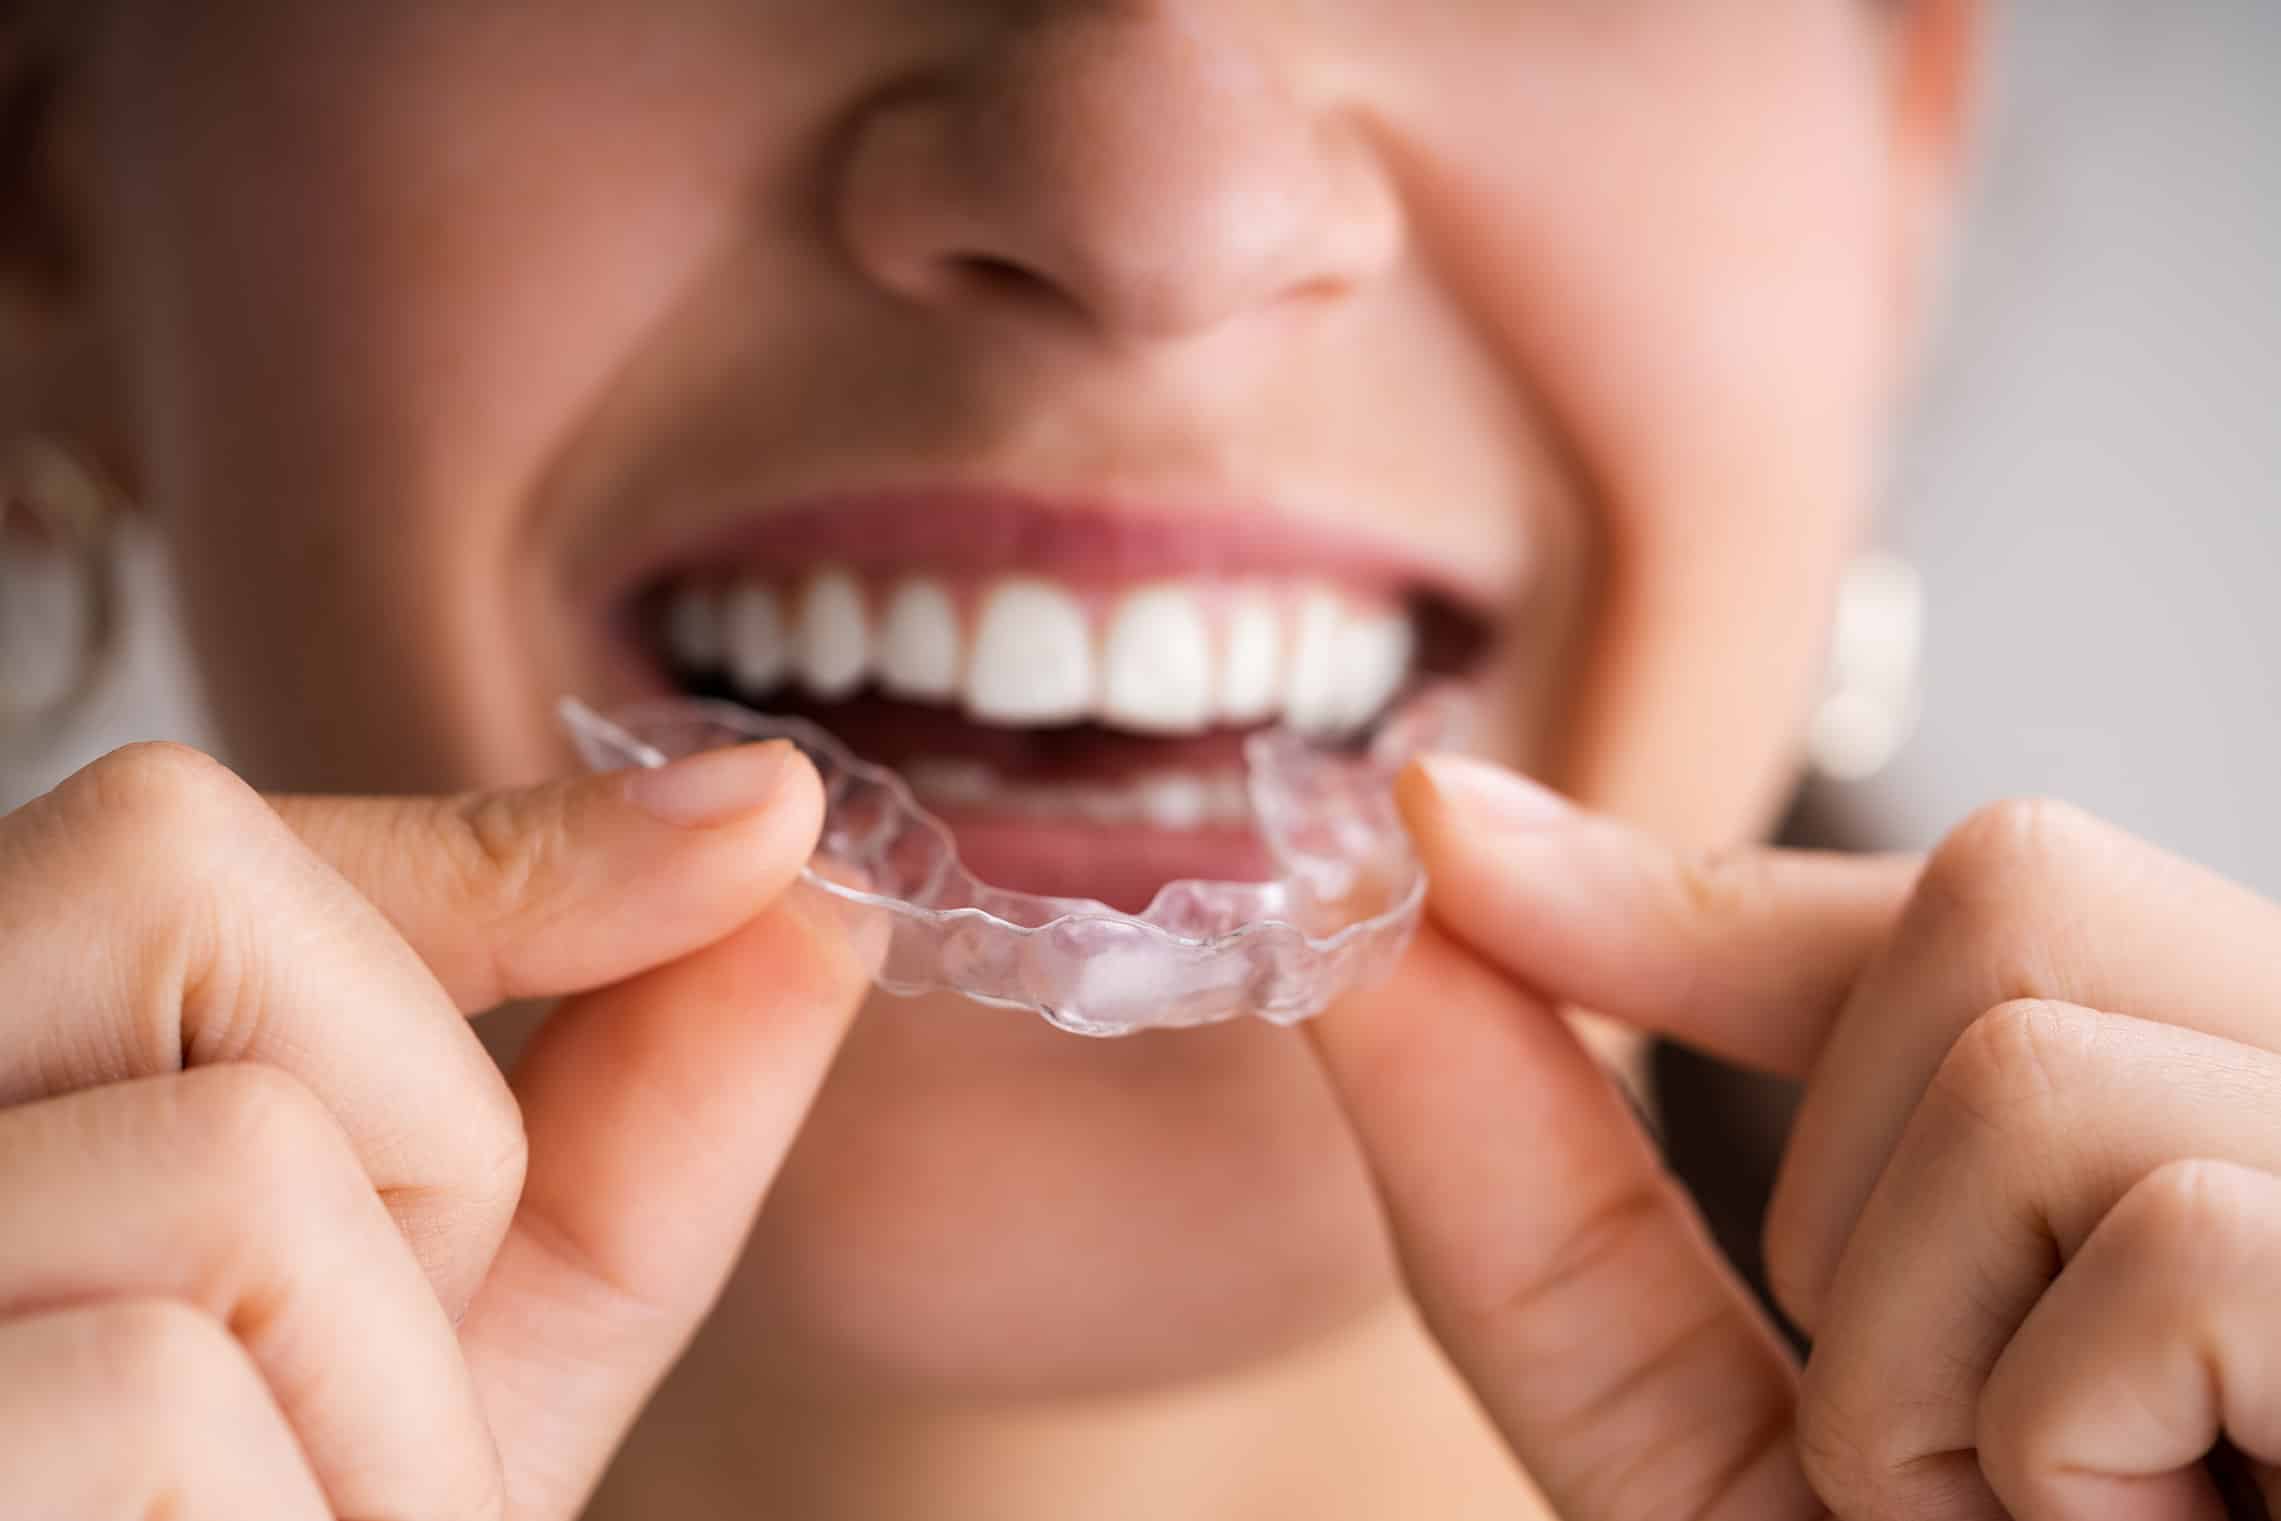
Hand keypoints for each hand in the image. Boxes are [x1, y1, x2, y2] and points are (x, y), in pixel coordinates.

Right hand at [0, 740, 871, 1518]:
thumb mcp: (462, 1352)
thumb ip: (621, 1113)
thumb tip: (793, 847)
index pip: (191, 836)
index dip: (500, 845)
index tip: (775, 834)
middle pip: (197, 893)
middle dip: (421, 1152)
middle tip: (341, 1414)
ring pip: (245, 1165)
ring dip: (380, 1418)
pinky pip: (169, 1379)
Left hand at [1312, 756, 2280, 1519]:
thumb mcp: (1740, 1478)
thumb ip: (1566, 1217)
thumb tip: (1388, 920)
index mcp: (2206, 1146)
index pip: (1952, 906)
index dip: (1686, 881)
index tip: (1431, 840)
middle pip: (2000, 899)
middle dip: (1851, 1191)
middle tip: (1978, 1469)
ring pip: (2030, 1056)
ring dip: (1928, 1362)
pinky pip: (2153, 1226)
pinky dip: (2055, 1436)